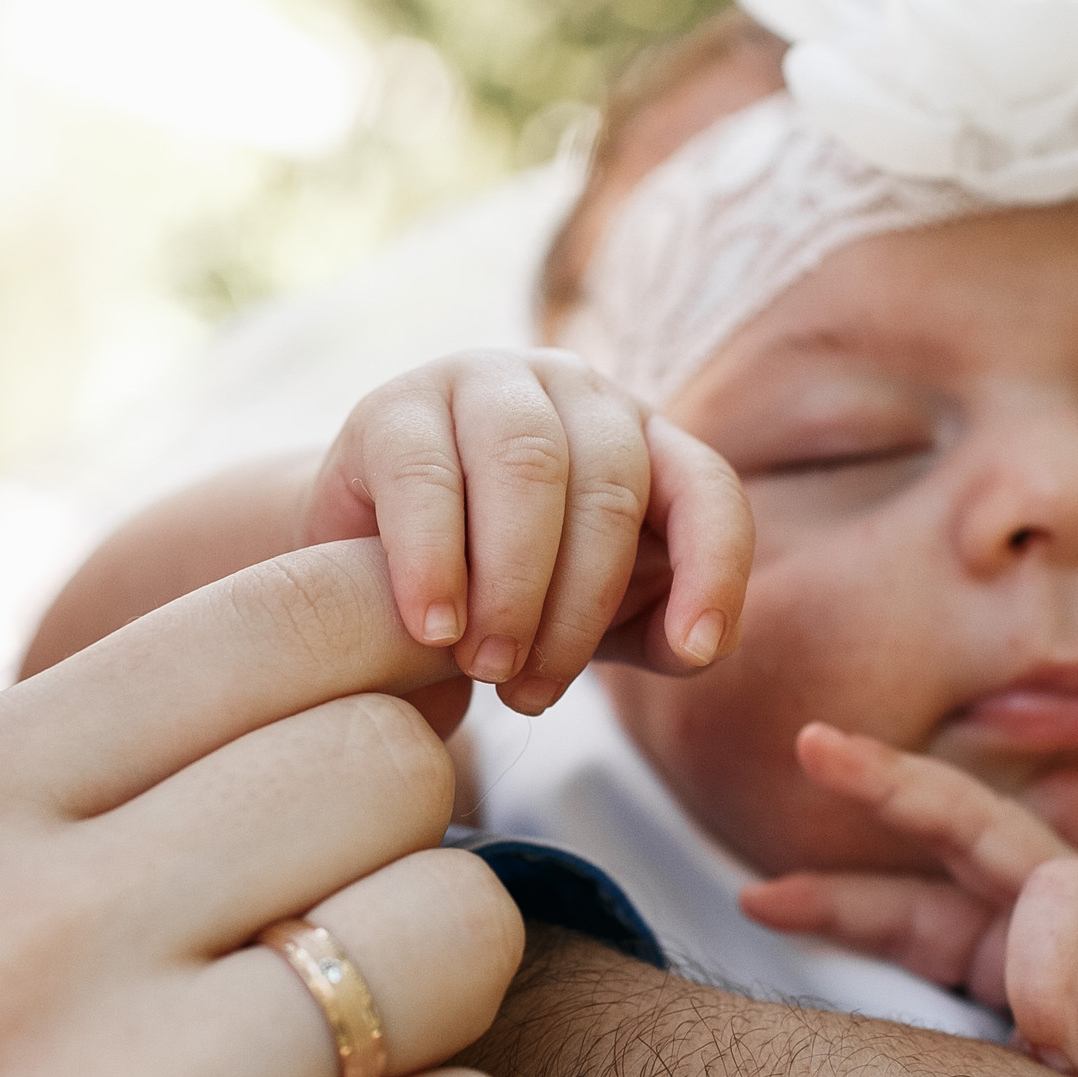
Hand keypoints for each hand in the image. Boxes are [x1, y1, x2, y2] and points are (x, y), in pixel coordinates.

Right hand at [299, 349, 752, 716]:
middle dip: (579, 607)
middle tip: (532, 693)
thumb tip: (693, 646)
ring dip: (514, 584)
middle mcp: (574, 390)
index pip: (705, 488)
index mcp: (641, 437)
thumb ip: (656, 629)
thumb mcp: (592, 619)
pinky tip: (433, 627)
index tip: (694, 650)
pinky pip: (426, 476)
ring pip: (528, 467)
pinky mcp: (393, 408)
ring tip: (486, 668)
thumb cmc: (501, 594)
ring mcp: (484, 383)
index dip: (713, 568)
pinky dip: (434, 561)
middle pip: (610, 488)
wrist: (363, 573)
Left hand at [743, 722, 1077, 1076]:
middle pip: (972, 824)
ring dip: (1046, 979)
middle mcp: (1072, 908)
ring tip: (1065, 1056)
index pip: (912, 904)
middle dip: (894, 783)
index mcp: (1018, 937)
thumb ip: (985, 1054)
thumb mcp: (1054, 1065)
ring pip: (1060, 895)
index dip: (837, 898)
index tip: (754, 899)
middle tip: (815, 747)